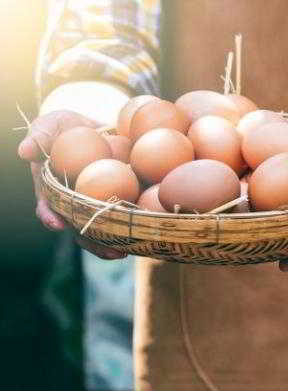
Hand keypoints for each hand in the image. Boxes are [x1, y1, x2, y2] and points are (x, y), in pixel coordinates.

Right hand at [18, 110, 125, 259]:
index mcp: (53, 191)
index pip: (48, 207)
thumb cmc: (66, 127)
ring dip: (115, 242)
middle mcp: (74, 204)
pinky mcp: (119, 199)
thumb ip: (39, 137)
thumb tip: (24, 151)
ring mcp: (96, 205)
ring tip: (127, 252)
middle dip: (94, 242)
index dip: (51, 216)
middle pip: (81, 228)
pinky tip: (148, 232)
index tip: (57, 223)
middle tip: (110, 252)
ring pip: (104, 229)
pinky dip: (135, 224)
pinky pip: (126, 215)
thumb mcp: (51, 127)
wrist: (97, 127)